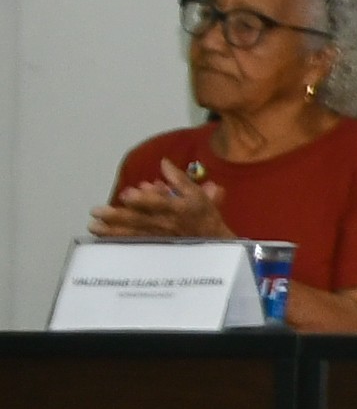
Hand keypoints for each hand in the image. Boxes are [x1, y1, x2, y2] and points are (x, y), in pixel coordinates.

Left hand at [91, 170, 236, 240]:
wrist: (211, 242)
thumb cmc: (202, 216)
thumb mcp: (196, 193)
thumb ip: (179, 178)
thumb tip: (164, 163)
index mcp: (177, 208)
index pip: (159, 204)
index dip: (143, 200)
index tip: (127, 194)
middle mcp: (165, 223)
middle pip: (138, 220)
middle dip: (116, 216)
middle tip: (97, 211)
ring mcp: (158, 237)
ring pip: (132, 234)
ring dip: (111, 231)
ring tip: (93, 227)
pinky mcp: (153, 245)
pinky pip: (133, 244)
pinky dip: (117, 241)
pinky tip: (102, 238)